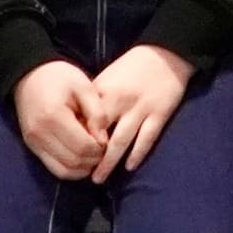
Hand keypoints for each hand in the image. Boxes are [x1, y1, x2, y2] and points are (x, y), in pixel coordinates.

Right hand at [13, 58, 106, 179]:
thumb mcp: (84, 87)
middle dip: (93, 160)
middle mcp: (40, 133)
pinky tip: (81, 160)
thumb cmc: (60, 77)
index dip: (99, 149)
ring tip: (93, 156)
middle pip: (74, 160)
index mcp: (54, 115)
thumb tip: (103, 140)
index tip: (107, 141)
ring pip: (63, 170)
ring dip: (82, 168)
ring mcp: (33, 142)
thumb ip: (97, 113)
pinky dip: (70, 169)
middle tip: (103, 150)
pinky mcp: (32, 146)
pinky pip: (53, 168)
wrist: (29, 76)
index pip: (83, 145)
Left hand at [88, 43, 194, 176]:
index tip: (67, 152)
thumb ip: (93, 99)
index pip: (85, 119)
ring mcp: (140, 109)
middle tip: (79, 173)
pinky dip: (137, 155)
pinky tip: (129, 167)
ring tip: (98, 178)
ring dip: (109, 162)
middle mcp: (120, 101)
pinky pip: (146, 139)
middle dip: (89, 155)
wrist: (165, 53)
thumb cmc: (132, 67)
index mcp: (104, 90)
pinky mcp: (159, 114)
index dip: (75, 137)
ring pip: (121, 141)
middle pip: (100, 134)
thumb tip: (77, 123)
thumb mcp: (107, 77)